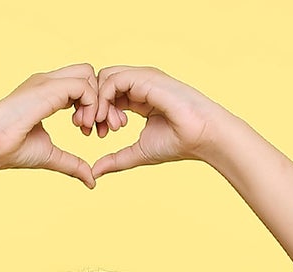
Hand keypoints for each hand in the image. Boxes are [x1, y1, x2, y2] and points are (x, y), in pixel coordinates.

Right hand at [0, 65, 107, 188]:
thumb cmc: (11, 150)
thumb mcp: (50, 156)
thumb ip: (72, 163)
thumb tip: (92, 181)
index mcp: (47, 93)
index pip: (81, 84)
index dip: (92, 106)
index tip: (89, 132)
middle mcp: (48, 82)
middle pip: (87, 73)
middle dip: (99, 99)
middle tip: (93, 128)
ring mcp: (47, 82)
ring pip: (88, 74)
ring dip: (95, 102)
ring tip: (85, 129)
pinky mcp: (48, 88)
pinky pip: (82, 85)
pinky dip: (90, 105)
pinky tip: (81, 126)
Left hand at [78, 66, 223, 176]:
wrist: (200, 136)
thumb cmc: (177, 143)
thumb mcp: (138, 153)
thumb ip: (116, 159)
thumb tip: (94, 171)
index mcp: (137, 97)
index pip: (106, 95)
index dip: (95, 113)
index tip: (95, 134)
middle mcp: (138, 83)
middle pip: (101, 83)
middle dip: (92, 106)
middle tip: (93, 131)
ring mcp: (142, 78)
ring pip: (104, 78)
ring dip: (97, 104)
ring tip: (103, 128)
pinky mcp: (144, 78)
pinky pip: (113, 80)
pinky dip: (104, 99)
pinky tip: (110, 121)